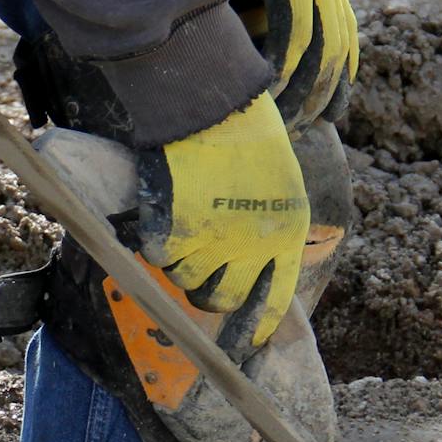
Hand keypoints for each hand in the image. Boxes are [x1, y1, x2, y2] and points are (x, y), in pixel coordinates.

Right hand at [136, 90, 308, 348]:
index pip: (275, 300)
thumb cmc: (248, 135)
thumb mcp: (279, 185)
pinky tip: (164, 208)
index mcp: (285, 237)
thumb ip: (267, 229)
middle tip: (199, 267)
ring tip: (182, 222)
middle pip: (222, 300)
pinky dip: (156, 237)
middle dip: (208, 289)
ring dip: (179, 260)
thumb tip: (248, 265)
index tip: (246, 339)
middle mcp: (251, 248)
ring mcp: (211, 242)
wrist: (212, 102)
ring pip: (184, 279)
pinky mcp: (175, 231)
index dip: (257, 322)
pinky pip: (158, 254)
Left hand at [185, 0, 358, 127]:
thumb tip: (176, 18)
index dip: (281, 79)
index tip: (263, 107)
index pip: (295, 41)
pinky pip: (349, 31)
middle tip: (285, 131)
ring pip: (345, 46)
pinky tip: (339, 93)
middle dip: (308, 96)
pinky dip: (347, 65)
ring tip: (317, 125)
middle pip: (327, 54)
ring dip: (332, 87)